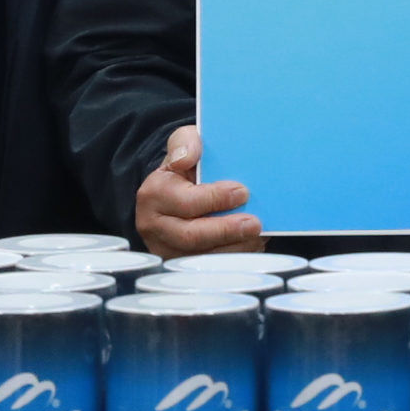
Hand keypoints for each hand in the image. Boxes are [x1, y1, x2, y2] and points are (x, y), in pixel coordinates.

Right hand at [137, 121, 262, 258]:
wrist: (176, 191)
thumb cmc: (184, 168)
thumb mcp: (182, 145)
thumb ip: (184, 142)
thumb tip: (187, 156)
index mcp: (153, 194)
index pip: (186, 202)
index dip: (216, 198)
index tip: (243, 192)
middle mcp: (153, 226)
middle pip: (191, 236)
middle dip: (226, 230)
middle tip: (254, 223)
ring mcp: (165, 249)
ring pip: (201, 257)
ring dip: (233, 248)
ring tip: (256, 236)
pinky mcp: (179, 264)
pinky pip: (207, 268)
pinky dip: (232, 258)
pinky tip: (250, 246)